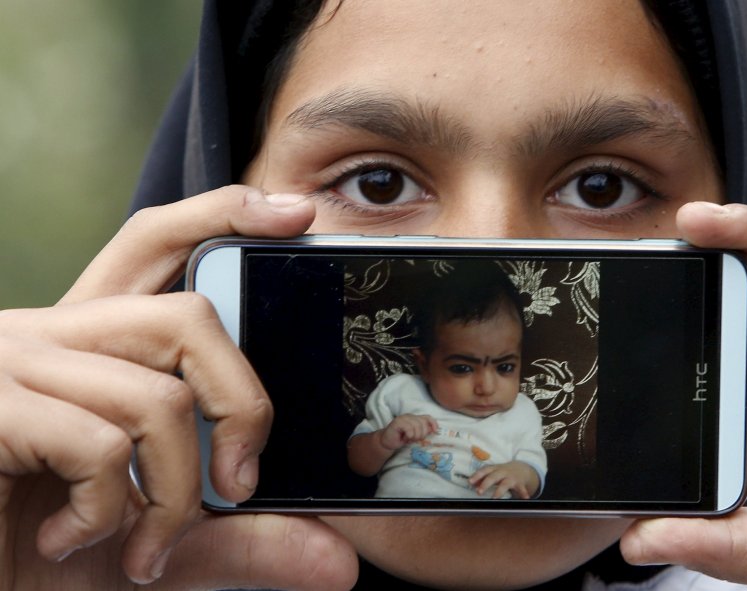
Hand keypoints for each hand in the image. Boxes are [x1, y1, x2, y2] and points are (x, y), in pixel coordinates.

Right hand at [1, 186, 357, 589]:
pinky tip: (68, 539)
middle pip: (188, 317)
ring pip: (161, 395)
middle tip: (238, 485)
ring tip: (144, 548)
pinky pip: (102, 446)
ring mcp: (12, 363)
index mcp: (88, 346)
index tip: (297, 213)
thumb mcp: (155, 545)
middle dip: (240, 404)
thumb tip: (340, 562)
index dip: (224, 215)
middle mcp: (48, 335)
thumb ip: (239, 544)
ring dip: (176, 493)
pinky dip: (109, 513)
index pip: (158, 246)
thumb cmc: (27, 556)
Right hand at [380, 414, 438, 449]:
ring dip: (414, 436)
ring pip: (417, 426)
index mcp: (415, 418)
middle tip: (414, 439)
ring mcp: (403, 418)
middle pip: (423, 423)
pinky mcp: (397, 422)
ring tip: (408, 439)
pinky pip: (409, 429)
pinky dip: (409, 436)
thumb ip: (423, 431)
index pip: (427, 417)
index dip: (433, 423)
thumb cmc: (401, 438)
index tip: (435, 431)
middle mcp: (410, 416)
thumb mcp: (415, 435)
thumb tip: (434, 430)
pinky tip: (404, 438)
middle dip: (421, 434)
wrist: (387, 442)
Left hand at [469, 461, 538, 498]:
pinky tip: (525, 498)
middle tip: (479, 492)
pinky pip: (521, 488)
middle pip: (493, 477)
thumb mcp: (493, 472)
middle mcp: (502, 472)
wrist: (521, 468)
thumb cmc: (503, 472)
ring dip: (499, 490)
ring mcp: (511, 478)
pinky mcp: (519, 483)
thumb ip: (483, 478)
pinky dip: (523, 492)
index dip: (477, 476)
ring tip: (494, 497)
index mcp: (494, 469)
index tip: (470, 481)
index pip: (484, 471)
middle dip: (486, 484)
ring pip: (505, 484)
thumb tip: (471, 483)